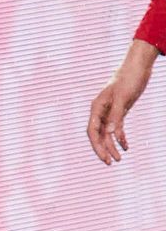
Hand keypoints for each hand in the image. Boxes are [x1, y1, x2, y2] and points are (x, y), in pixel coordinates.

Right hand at [88, 40, 157, 164]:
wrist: (137, 67)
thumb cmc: (128, 79)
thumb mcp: (123, 98)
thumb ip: (115, 116)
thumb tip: (110, 134)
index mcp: (97, 107)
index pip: (92, 131)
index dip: (97, 145)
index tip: (104, 157)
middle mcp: (100, 111)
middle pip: (98, 135)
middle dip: (103, 149)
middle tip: (110, 162)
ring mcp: (109, 112)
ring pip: (107, 133)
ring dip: (112, 146)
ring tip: (119, 158)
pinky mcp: (118, 111)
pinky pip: (116, 128)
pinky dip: (120, 138)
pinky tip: (126, 146)